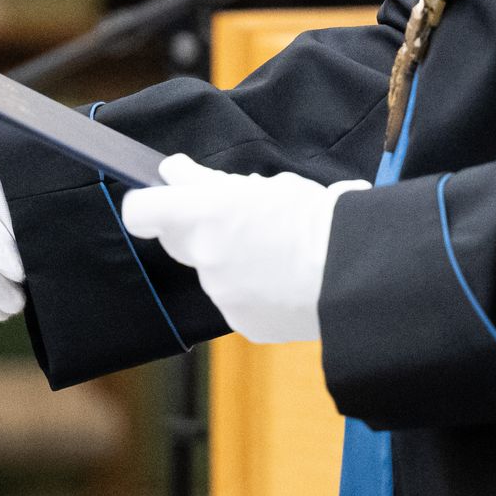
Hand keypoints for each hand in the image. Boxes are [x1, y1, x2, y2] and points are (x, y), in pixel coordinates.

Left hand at [119, 154, 366, 342]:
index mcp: (206, 214)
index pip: (141, 211)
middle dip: (198, 226)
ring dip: (232, 257)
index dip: (148, 202)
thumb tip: (172, 172)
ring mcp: (221, 294)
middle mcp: (204, 256)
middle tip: (235, 215)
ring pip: (212, 269)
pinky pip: (235, 298)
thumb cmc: (314, 220)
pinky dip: (252, 288)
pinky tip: (284, 278)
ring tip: (277, 249)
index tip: (165, 195)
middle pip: (177, 238)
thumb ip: (207, 181)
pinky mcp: (241, 322)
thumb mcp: (263, 186)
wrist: (354, 274)